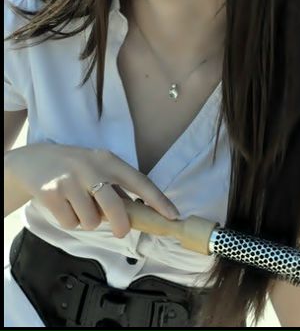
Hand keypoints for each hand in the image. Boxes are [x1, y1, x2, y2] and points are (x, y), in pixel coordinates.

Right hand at [6, 144, 178, 237]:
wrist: (34, 160)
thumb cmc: (74, 167)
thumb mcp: (97, 168)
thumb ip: (116, 187)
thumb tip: (140, 212)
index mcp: (108, 160)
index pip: (139, 181)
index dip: (158, 199)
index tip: (173, 216)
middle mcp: (91, 168)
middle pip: (115, 207)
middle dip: (121, 224)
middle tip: (121, 231)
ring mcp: (70, 180)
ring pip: (91, 221)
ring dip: (87, 221)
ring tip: (78, 205)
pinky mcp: (51, 193)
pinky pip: (70, 223)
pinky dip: (69, 221)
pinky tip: (62, 205)